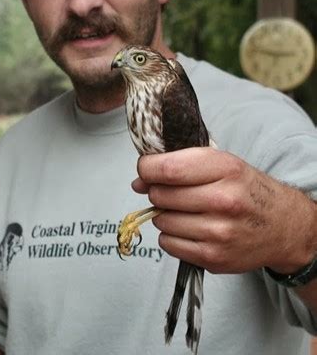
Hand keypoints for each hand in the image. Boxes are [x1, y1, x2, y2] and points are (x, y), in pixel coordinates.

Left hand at [133, 147, 316, 274]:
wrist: (282, 226)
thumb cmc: (246, 191)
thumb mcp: (221, 164)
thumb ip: (180, 165)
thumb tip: (138, 182)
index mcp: (225, 169)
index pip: (167, 169)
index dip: (147, 169)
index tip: (145, 170)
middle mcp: (223, 200)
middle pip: (160, 195)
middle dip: (156, 192)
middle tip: (171, 192)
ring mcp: (218, 232)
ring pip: (161, 221)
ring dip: (164, 215)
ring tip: (186, 212)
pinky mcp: (212, 257)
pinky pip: (167, 244)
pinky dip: (171, 236)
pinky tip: (189, 229)